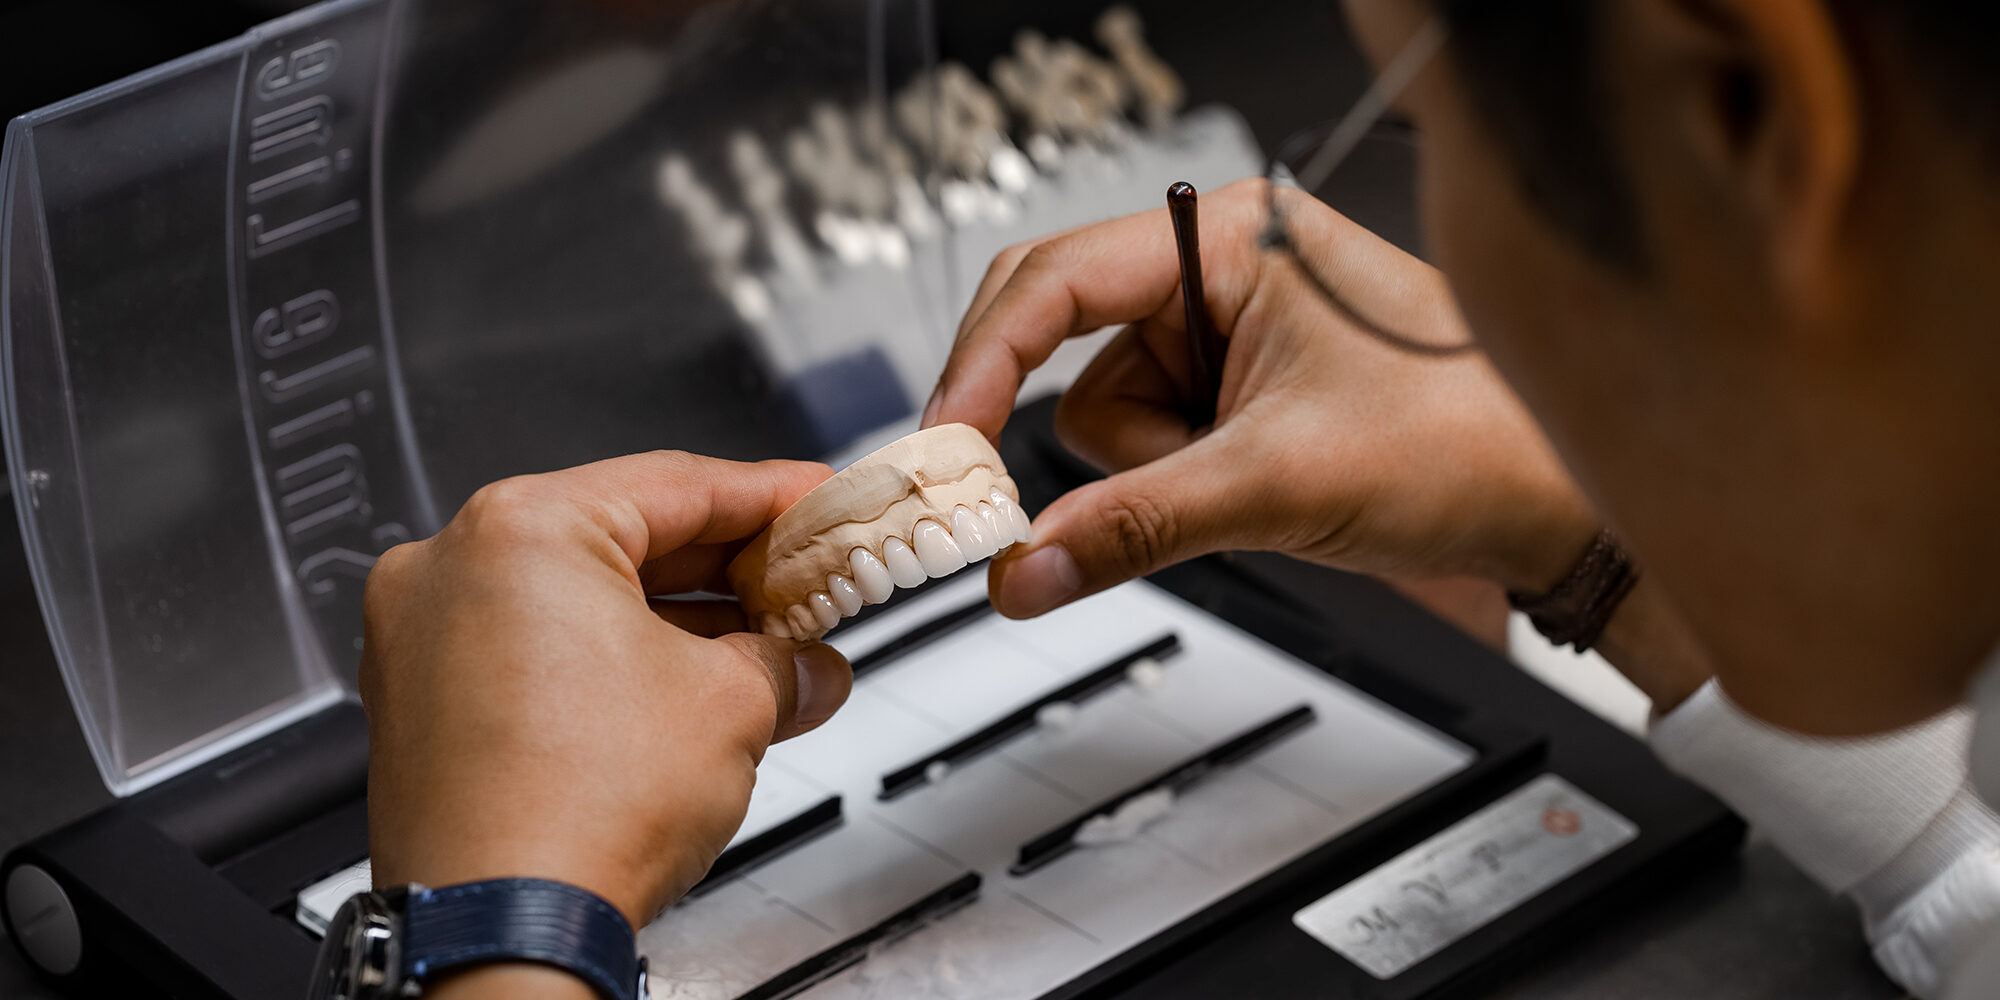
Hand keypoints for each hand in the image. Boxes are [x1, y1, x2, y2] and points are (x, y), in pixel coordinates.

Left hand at [359, 452, 853, 936]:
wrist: (502, 928)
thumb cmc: (575, 812)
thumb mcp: (730, 705)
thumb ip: (785, 663)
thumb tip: (806, 668)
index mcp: (521, 529)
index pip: (679, 483)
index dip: (772, 495)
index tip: (816, 503)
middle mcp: (452, 568)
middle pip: (622, 535)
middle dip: (725, 567)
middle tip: (801, 581)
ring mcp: (423, 638)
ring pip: (575, 598)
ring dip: (673, 621)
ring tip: (757, 650)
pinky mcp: (422, 703)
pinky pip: (534, 650)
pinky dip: (609, 661)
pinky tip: (680, 692)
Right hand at [926, 177, 1597, 616]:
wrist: (1556, 504)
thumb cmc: (1466, 441)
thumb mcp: (1277, 482)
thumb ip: (1133, 524)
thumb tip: (1025, 568)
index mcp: (1225, 239)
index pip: (1054, 282)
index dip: (982, 361)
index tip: (948, 444)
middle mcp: (1214, 274)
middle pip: (1064, 351)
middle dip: (1092, 434)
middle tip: (1033, 502)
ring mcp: (1222, 338)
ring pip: (1105, 419)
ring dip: (1154, 474)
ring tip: (1253, 487)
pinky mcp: (1232, 398)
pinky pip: (1148, 452)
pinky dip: (1177, 490)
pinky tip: (1253, 494)